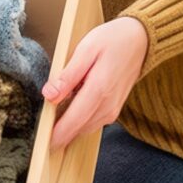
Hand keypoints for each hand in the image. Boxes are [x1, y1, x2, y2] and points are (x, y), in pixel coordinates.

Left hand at [42, 16, 149, 150]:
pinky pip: (92, 123)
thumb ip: (68, 75)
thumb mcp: (86, 49)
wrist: (140, 41)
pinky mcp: (113, 111)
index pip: (72, 122)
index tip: (41, 142)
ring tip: (54, 115)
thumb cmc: (113, 40)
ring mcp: (112, 110)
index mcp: (99, 90)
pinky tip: (71, 107)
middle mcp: (107, 106)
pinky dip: (79, 121)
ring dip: (68, 127)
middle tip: (41, 129)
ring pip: (84, 129)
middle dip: (58, 133)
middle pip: (77, 130)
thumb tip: (49, 95)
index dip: (55, 135)